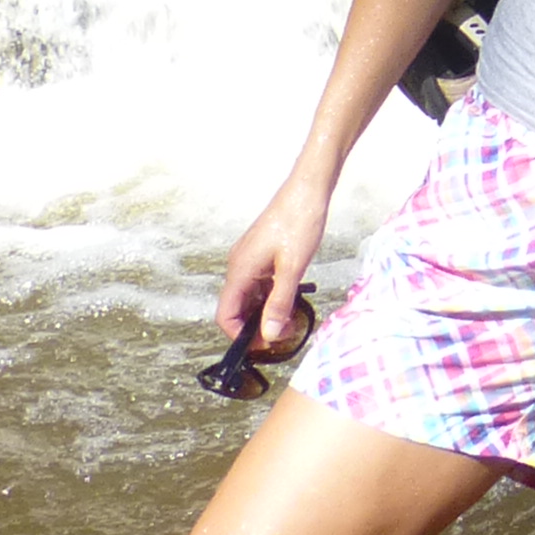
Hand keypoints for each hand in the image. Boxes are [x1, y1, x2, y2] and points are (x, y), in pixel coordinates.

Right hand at [217, 173, 334, 358]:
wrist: (308, 188)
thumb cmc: (299, 220)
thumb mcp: (292, 268)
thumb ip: (279, 303)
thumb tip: (269, 334)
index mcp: (240, 269)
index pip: (226, 315)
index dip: (240, 336)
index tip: (262, 346)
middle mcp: (239, 264)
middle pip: (237, 308)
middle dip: (256, 326)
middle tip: (282, 335)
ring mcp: (250, 258)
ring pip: (250, 297)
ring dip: (266, 312)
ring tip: (290, 320)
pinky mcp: (261, 254)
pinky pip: (259, 284)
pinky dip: (271, 296)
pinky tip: (290, 299)